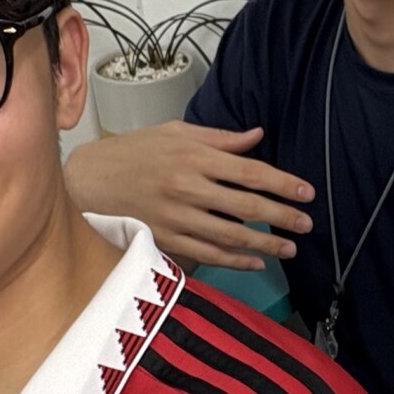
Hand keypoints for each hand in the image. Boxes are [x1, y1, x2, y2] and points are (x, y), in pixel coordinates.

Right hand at [65, 123, 314, 271]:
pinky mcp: (165, 239)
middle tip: (306, 224)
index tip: (306, 193)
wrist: (87, 181)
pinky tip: (255, 261)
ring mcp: (176, 217)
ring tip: (289, 247)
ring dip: (265, 244)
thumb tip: (256, 136)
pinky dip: (234, 260)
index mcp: (192, 156)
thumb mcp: (174, 133)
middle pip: (246, 206)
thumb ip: (219, 138)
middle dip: (282, 216)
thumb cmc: (132, 153)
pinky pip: (207, 254)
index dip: (282, 183)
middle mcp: (187, 187)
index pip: (249, 171)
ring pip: (231, 235)